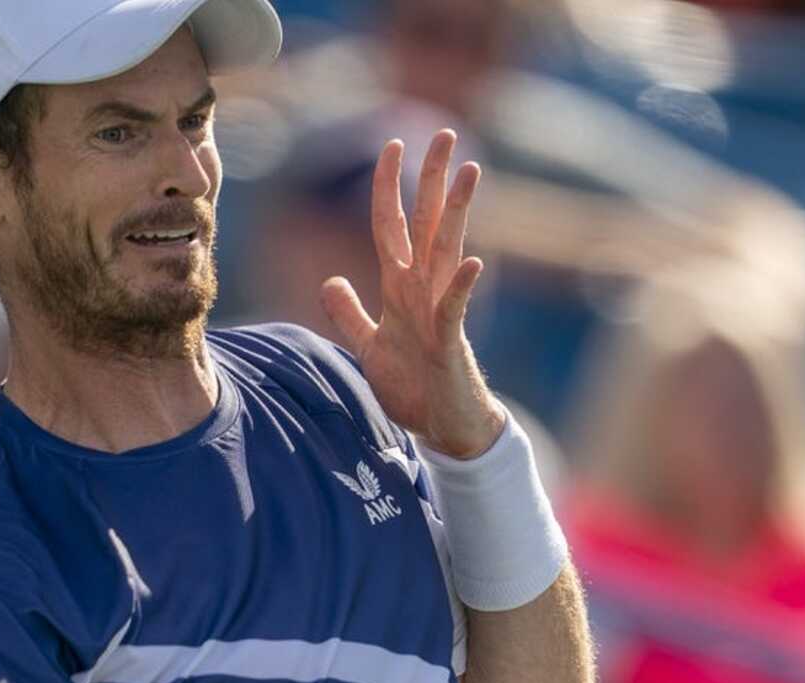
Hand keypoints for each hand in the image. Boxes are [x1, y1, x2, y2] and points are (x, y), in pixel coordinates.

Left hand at [320, 129, 505, 458]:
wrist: (445, 428)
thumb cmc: (414, 386)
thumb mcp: (369, 346)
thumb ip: (350, 313)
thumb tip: (330, 280)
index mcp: (401, 287)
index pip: (391, 225)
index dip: (388, 186)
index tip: (391, 144)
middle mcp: (423, 290)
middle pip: (426, 223)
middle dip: (432, 179)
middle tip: (444, 132)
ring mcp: (440, 312)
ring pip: (448, 251)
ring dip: (458, 212)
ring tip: (471, 171)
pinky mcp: (451, 342)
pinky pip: (456, 308)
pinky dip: (462, 286)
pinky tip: (474, 260)